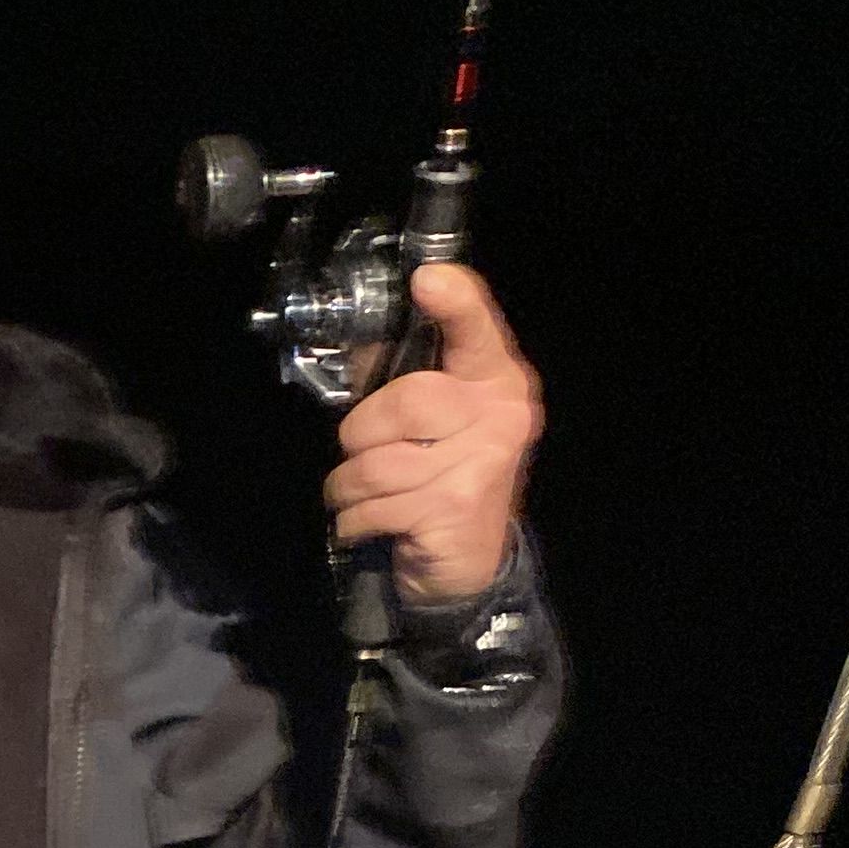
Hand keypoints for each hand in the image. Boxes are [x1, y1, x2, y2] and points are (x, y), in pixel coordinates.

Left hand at [323, 262, 542, 603]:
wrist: (468, 567)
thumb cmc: (440, 480)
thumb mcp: (428, 424)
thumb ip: (398, 377)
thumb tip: (356, 337)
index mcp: (494, 379)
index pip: (476, 328)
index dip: (453, 303)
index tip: (427, 280)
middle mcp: (500, 413)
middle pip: (404, 400)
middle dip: (360, 434)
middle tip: (366, 456)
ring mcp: (481, 462)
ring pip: (376, 461)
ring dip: (349, 487)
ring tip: (365, 497)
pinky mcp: (454, 506)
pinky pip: (372, 506)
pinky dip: (354, 521)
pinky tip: (371, 525)